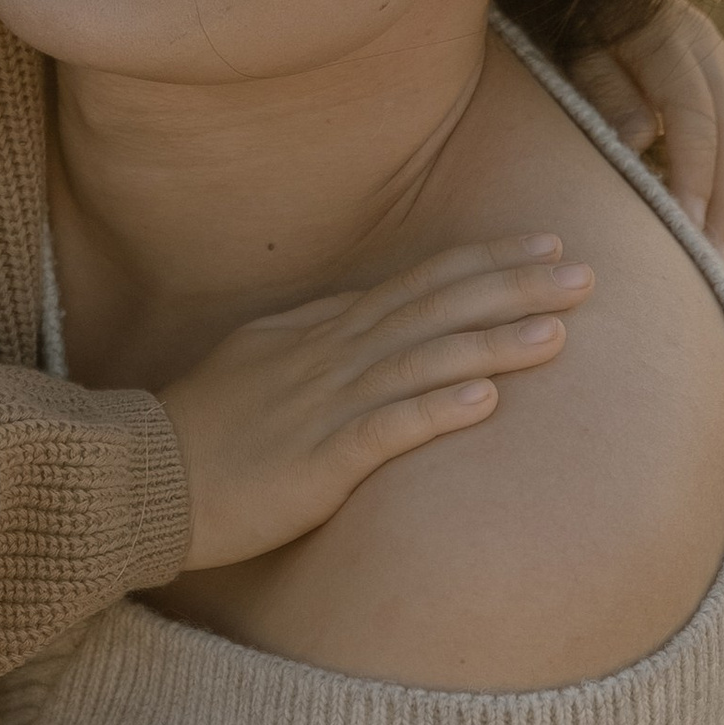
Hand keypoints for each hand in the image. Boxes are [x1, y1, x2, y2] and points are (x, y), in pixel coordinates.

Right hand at [161, 238, 591, 572]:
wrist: (140, 478)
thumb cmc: (201, 428)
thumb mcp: (258, 360)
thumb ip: (317, 333)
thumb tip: (372, 311)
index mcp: (318, 332)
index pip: (415, 285)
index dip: (483, 263)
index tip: (544, 246)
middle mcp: (328, 357)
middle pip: (434, 310)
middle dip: (511, 289)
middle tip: (584, 272)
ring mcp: (323, 405)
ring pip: (423, 362)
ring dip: (492, 342)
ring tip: (558, 331)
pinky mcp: (316, 460)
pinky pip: (386, 428)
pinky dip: (437, 408)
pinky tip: (485, 398)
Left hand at [570, 0, 723, 260]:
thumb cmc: (554, 31)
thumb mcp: (566, 52)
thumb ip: (601, 90)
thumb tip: (641, 138)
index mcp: (668, 33)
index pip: (697, 115)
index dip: (697, 175)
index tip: (688, 229)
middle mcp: (707, 46)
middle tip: (715, 264)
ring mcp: (722, 65)